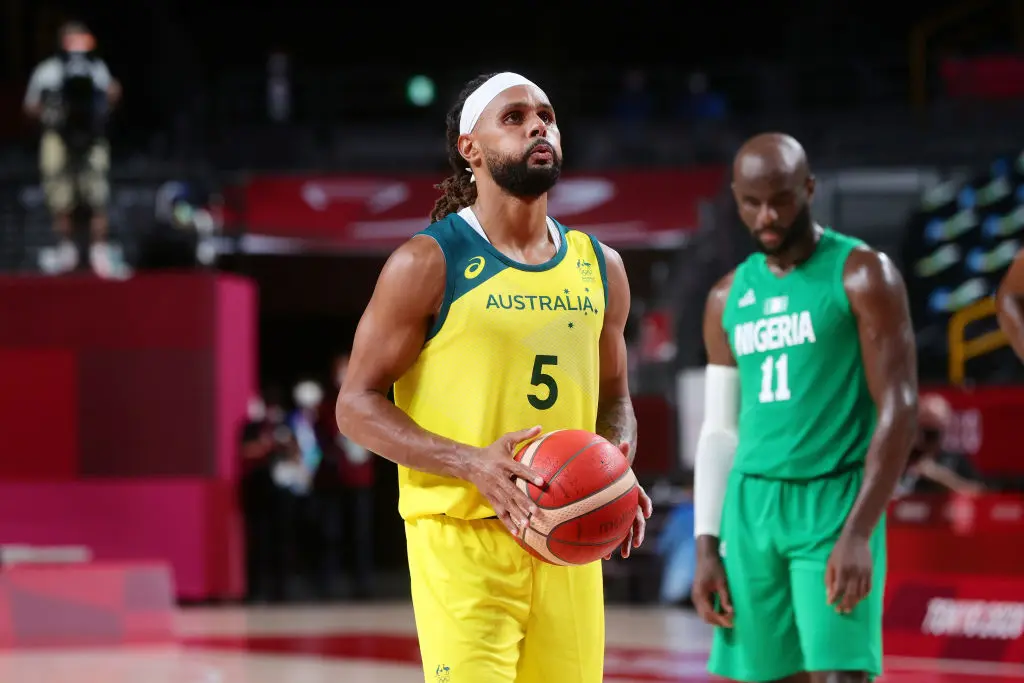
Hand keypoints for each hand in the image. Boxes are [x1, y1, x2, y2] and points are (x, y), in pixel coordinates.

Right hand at [460, 426, 545, 536]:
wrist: (469, 463)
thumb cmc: (492, 451)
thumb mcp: (506, 440)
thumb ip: (523, 434)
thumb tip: (540, 427)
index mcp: (504, 464)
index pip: (519, 470)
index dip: (530, 475)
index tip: (542, 482)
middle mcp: (499, 479)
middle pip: (512, 492)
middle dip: (524, 503)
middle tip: (536, 511)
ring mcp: (494, 491)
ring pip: (506, 505)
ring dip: (517, 515)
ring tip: (527, 524)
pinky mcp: (491, 499)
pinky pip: (500, 512)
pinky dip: (508, 523)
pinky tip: (517, 532)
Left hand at [604, 443, 652, 559]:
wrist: (609, 476)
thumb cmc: (611, 468)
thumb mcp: (614, 460)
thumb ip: (619, 454)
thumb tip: (623, 441)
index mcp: (632, 492)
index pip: (642, 498)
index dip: (646, 505)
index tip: (648, 513)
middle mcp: (631, 505)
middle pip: (638, 520)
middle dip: (638, 533)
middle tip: (637, 544)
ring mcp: (623, 515)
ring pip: (627, 531)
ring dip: (626, 544)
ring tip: (623, 555)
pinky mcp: (613, 522)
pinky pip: (613, 534)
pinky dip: (609, 545)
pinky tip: (603, 556)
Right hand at [691, 542, 733, 627]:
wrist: (706, 557)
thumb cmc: (714, 568)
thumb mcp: (722, 583)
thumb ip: (726, 598)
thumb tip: (732, 612)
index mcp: (701, 595)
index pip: (710, 613)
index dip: (721, 620)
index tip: (732, 623)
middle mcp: (696, 598)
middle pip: (706, 617)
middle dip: (718, 621)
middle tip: (732, 621)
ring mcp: (696, 597)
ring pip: (704, 614)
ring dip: (716, 618)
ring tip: (728, 617)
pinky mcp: (698, 596)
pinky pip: (705, 609)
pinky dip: (713, 612)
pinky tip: (722, 611)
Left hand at [826, 533, 872, 613]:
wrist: (856, 538)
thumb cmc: (840, 550)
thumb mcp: (830, 562)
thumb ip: (829, 578)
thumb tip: (829, 594)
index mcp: (842, 570)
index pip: (838, 589)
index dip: (834, 598)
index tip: (830, 604)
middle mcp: (854, 573)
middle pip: (850, 594)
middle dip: (845, 604)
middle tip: (840, 611)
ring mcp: (864, 574)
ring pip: (860, 594)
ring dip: (854, 603)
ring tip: (848, 608)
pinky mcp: (871, 573)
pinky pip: (869, 588)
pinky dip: (864, 596)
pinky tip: (858, 599)